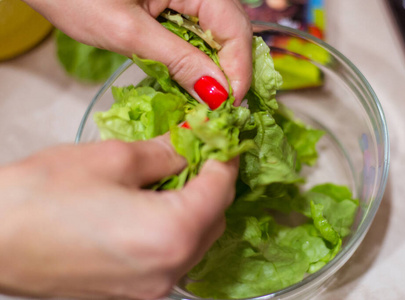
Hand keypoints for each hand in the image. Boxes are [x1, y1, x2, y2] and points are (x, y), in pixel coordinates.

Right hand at [0, 135, 237, 298]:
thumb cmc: (43, 196)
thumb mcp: (113, 159)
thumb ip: (165, 152)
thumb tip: (190, 140)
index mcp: (172, 234)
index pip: (221, 189)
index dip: (225, 156)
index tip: (221, 136)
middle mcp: (170, 270)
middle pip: (216, 219)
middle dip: (213, 182)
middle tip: (199, 152)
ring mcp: (152, 289)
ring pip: (198, 240)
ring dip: (197, 206)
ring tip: (177, 175)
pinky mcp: (134, 294)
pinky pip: (174, 256)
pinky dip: (177, 228)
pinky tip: (156, 206)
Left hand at [25, 0, 252, 103]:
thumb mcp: (129, 32)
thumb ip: (179, 60)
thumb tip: (217, 94)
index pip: (234, 27)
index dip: (238, 69)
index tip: (229, 105)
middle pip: (232, 30)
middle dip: (231, 70)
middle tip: (222, 107)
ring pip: (219, 34)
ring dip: (217, 67)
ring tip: (211, 99)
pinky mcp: (175, 5)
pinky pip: (199, 34)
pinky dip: (200, 59)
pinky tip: (195, 80)